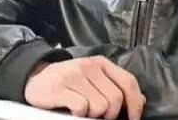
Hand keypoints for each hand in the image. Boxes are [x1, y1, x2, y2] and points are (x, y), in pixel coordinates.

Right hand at [24, 56, 145, 119]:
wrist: (35, 78)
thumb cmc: (69, 82)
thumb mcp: (94, 79)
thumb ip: (115, 86)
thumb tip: (141, 100)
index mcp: (101, 63)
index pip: (128, 81)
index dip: (135, 103)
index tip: (132, 118)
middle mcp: (89, 66)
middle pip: (115, 98)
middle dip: (110, 115)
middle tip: (98, 117)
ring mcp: (74, 75)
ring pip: (100, 106)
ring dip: (93, 116)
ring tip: (82, 111)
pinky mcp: (60, 87)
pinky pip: (81, 107)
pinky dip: (78, 114)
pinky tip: (71, 110)